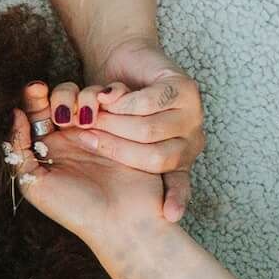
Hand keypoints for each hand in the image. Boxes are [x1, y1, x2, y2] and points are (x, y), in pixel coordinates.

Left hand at [9, 82, 169, 254]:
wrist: (124, 223)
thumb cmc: (76, 209)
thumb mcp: (34, 184)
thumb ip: (19, 151)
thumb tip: (15, 115)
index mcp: (48, 147)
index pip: (37, 113)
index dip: (35, 97)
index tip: (36, 88)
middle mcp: (72, 136)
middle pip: (61, 99)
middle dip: (60, 94)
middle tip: (62, 104)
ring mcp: (101, 130)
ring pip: (87, 96)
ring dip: (83, 96)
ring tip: (84, 116)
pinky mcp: (126, 129)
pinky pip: (115, 103)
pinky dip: (108, 98)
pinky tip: (104, 105)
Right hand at [75, 38, 205, 221]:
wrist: (124, 62)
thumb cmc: (116, 107)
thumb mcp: (116, 140)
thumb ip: (122, 160)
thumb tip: (113, 188)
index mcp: (179, 158)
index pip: (178, 181)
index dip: (177, 198)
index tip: (170, 216)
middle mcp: (191, 138)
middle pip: (156, 157)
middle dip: (115, 148)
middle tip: (86, 137)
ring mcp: (193, 113)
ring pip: (149, 130)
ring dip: (113, 123)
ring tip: (91, 118)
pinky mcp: (185, 87)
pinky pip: (148, 103)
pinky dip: (121, 102)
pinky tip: (106, 99)